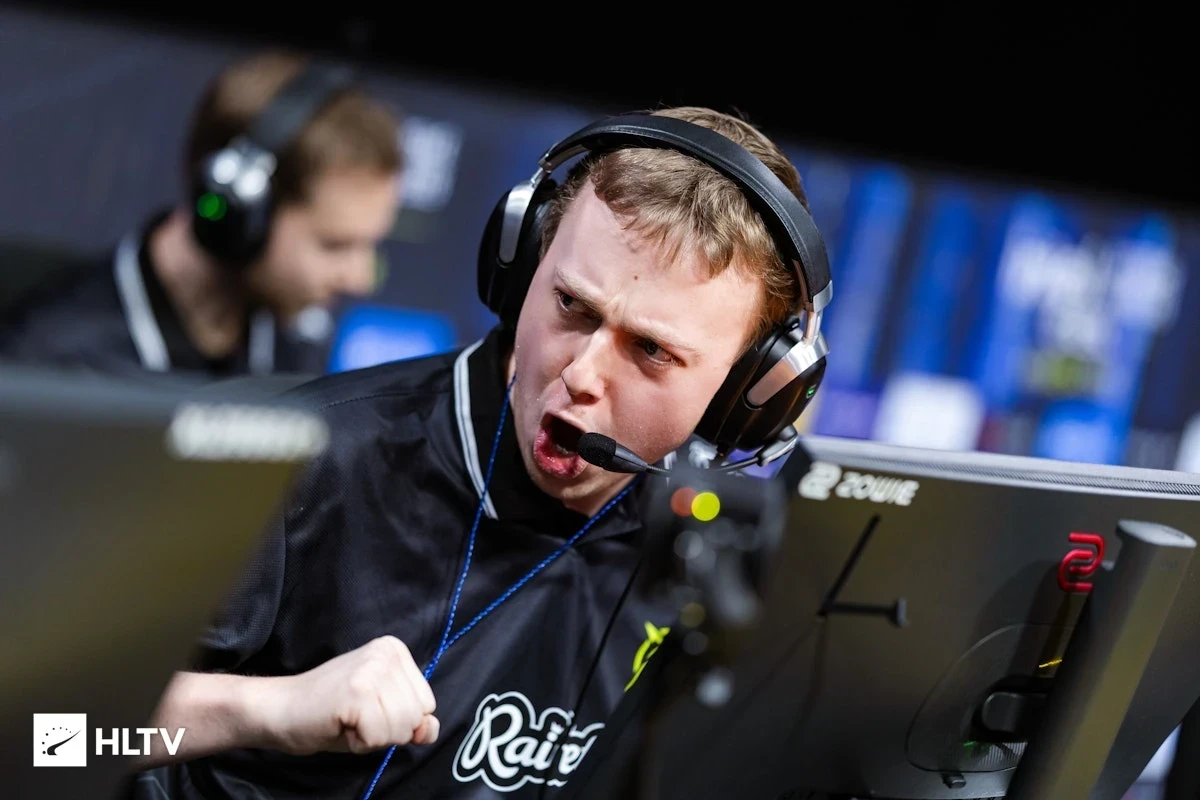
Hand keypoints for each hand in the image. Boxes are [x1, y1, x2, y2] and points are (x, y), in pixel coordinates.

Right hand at [261, 635, 438, 755]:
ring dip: (372, 737)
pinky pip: (379, 737)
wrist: (281, 710)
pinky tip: (340, 724)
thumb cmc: (330, 714)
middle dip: (386, 730)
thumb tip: (430, 728)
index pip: (427, 703)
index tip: (366, 709)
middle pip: (416, 716)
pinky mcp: (357, 691)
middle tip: (354, 716)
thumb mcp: (382, 712)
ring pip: (401, 728)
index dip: (397, 719)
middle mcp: (387, 652)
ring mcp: (372, 669)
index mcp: (395, 650)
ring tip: (347, 719)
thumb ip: (413, 719)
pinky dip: (359, 742)